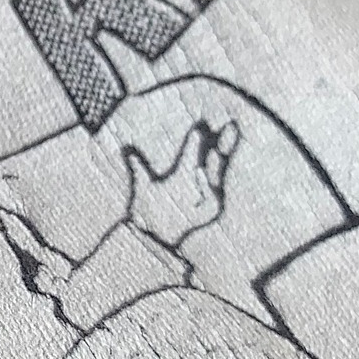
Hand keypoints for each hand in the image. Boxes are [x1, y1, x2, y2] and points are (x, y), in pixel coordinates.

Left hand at [125, 120, 239, 249]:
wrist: (152, 233)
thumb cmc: (149, 210)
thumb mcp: (142, 185)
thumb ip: (137, 167)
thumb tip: (126, 151)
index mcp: (184, 172)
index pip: (194, 152)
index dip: (198, 139)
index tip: (202, 124)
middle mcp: (197, 182)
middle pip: (214, 158)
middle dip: (224, 143)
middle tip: (232, 126)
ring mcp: (206, 195)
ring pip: (216, 173)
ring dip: (219, 159)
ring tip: (219, 145)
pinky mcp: (210, 210)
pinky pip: (212, 194)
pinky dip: (205, 183)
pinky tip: (197, 170)